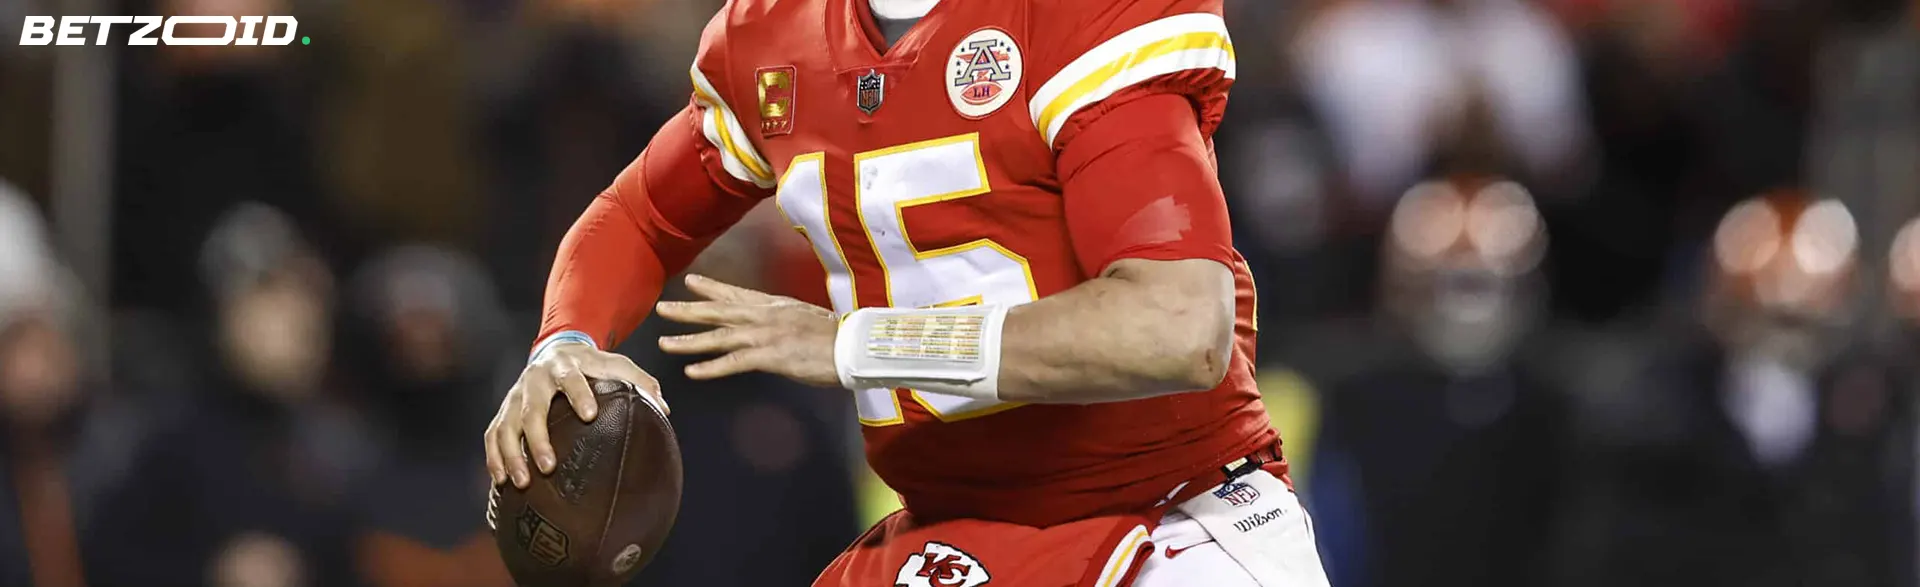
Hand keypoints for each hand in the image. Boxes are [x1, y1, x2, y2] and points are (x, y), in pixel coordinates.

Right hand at [484, 342, 664, 487]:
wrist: (554, 349)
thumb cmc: (591, 364)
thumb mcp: (615, 363)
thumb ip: (639, 380)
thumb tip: (664, 408)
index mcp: (565, 366)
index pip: (571, 378)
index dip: (579, 394)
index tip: (589, 414)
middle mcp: (535, 380)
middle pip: (531, 410)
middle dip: (538, 438)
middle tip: (548, 466)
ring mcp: (515, 396)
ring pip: (506, 426)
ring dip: (512, 455)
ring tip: (522, 482)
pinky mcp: (503, 411)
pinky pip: (492, 435)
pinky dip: (494, 457)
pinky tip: (502, 481)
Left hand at [655, 274, 839, 387]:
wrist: (852, 345)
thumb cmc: (836, 336)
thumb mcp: (805, 318)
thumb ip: (784, 320)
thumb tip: (775, 324)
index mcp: (773, 305)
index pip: (736, 294)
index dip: (712, 288)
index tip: (691, 282)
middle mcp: (763, 316)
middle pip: (718, 312)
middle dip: (688, 310)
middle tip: (662, 308)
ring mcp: (764, 335)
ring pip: (718, 337)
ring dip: (689, 340)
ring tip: (665, 342)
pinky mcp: (769, 356)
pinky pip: (733, 362)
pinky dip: (711, 367)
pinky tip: (692, 372)